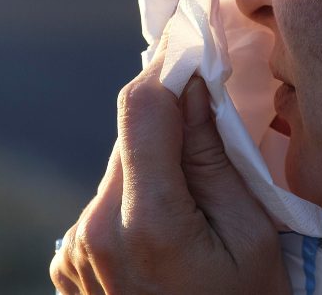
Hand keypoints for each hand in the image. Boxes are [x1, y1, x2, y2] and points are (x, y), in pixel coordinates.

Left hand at [49, 45, 290, 293]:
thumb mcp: (256, 240)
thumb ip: (217, 158)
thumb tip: (193, 83)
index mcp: (146, 224)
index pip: (139, 108)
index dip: (167, 72)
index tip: (194, 58)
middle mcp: (94, 231)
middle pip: (128, 139)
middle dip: (169, 127)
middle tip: (211, 136)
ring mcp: (73, 250)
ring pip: (116, 171)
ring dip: (152, 168)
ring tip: (193, 206)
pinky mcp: (65, 262)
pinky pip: (103, 205)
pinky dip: (132, 202)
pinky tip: (164, 235)